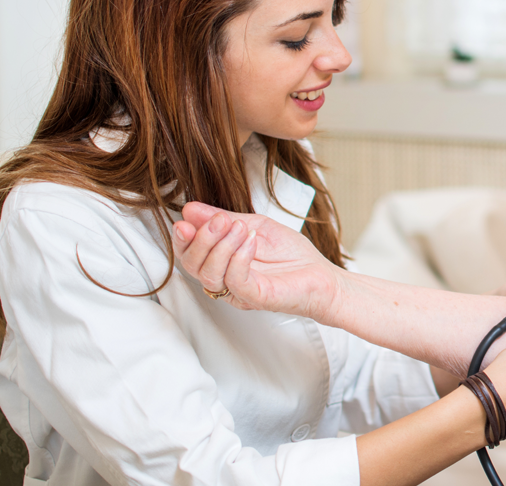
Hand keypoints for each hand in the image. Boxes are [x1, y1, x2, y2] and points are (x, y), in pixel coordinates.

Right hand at [171, 201, 342, 320]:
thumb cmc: (293, 255)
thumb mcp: (255, 226)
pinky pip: (234, 281)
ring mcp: (239, 292)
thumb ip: (223, 219)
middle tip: (221, 220)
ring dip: (220, 245)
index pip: (188, 255)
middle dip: (201, 238)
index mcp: (221, 264)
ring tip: (240, 228)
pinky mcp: (256, 297)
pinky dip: (238, 257)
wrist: (323, 276)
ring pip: (209, 274)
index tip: (187, 218)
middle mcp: (225, 280)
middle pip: (192, 265)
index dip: (182, 238)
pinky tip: (250, 241)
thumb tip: (191, 209)